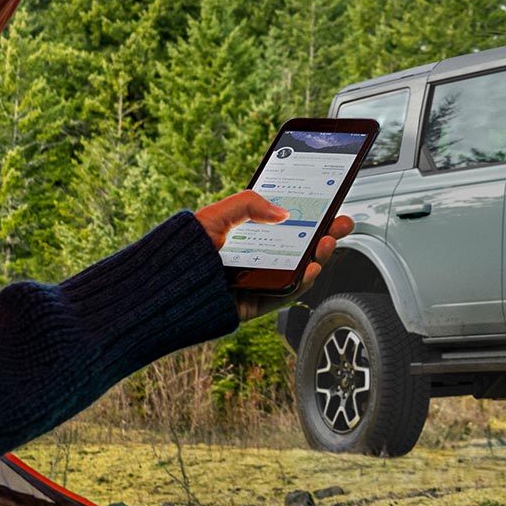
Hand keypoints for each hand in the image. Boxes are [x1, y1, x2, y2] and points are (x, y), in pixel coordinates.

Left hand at [194, 190, 353, 321]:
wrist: (164, 290)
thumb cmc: (183, 251)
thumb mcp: (216, 215)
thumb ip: (248, 204)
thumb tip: (282, 212)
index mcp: (248, 236)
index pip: (285, 222)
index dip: (309, 213)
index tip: (329, 203)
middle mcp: (258, 258)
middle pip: (299, 246)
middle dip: (325, 233)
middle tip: (341, 223)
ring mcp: (260, 280)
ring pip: (299, 269)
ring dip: (319, 255)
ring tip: (328, 241)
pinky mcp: (258, 302)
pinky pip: (287, 293)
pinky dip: (303, 281)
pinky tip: (312, 266)